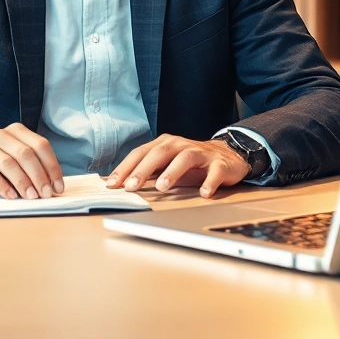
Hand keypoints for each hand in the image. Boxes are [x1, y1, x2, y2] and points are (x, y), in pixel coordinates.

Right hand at [0, 124, 64, 199]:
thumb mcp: (9, 154)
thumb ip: (27, 164)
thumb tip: (50, 185)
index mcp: (15, 131)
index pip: (40, 145)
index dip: (52, 166)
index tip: (58, 186)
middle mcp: (1, 136)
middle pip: (26, 154)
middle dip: (40, 176)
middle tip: (46, 194)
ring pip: (9, 164)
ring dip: (24, 183)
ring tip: (31, 197)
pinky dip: (2, 186)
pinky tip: (11, 196)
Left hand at [106, 134, 248, 198]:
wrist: (227, 155)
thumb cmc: (191, 163)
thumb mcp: (167, 164)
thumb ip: (146, 171)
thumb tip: (118, 183)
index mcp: (165, 144)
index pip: (141, 153)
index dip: (125, 167)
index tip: (112, 183)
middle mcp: (180, 145)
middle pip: (159, 153)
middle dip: (143, 169)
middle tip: (131, 186)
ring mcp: (201, 153)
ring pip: (185, 158)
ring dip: (172, 172)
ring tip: (163, 187)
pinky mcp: (219, 164)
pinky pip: (214, 172)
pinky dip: (209, 182)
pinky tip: (204, 193)